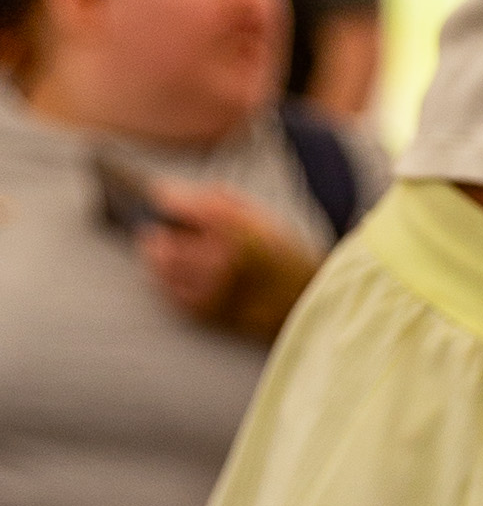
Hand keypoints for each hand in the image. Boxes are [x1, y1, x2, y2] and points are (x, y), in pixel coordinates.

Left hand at [134, 181, 317, 343]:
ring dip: (156, 255)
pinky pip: (169, 293)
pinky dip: (166, 280)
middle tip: (157, 226)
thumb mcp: (262, 215)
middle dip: (156, 229)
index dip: (165, 197)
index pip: (180, 205)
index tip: (158, 194)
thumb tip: (179, 193)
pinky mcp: (205, 311)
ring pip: (161, 268)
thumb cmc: (284, 253)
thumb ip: (222, 202)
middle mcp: (220, 258)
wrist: (304, 297)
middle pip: (161, 239)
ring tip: (160, 248)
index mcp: (235, 229)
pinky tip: (174, 273)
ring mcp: (210, 288)